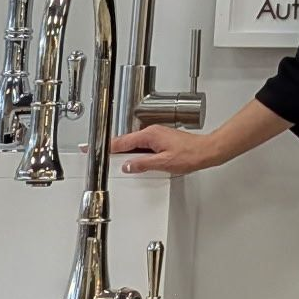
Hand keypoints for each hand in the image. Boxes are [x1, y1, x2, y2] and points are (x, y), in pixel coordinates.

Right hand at [78, 125, 216, 175]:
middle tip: (96, 155)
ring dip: (123, 152)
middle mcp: (151, 132)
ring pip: (133, 144)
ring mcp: (156, 136)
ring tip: (112, 160)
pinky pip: (141, 146)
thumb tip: (128, 166)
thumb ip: (143, 165)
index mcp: (150, 135)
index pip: (121, 142)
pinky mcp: (160, 140)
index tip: (91, 147)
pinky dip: (134, 153)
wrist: (207, 151)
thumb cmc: (191, 155)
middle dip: (111, 149)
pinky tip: (132, 161)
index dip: (104, 146)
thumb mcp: (164, 163)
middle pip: (125, 142)